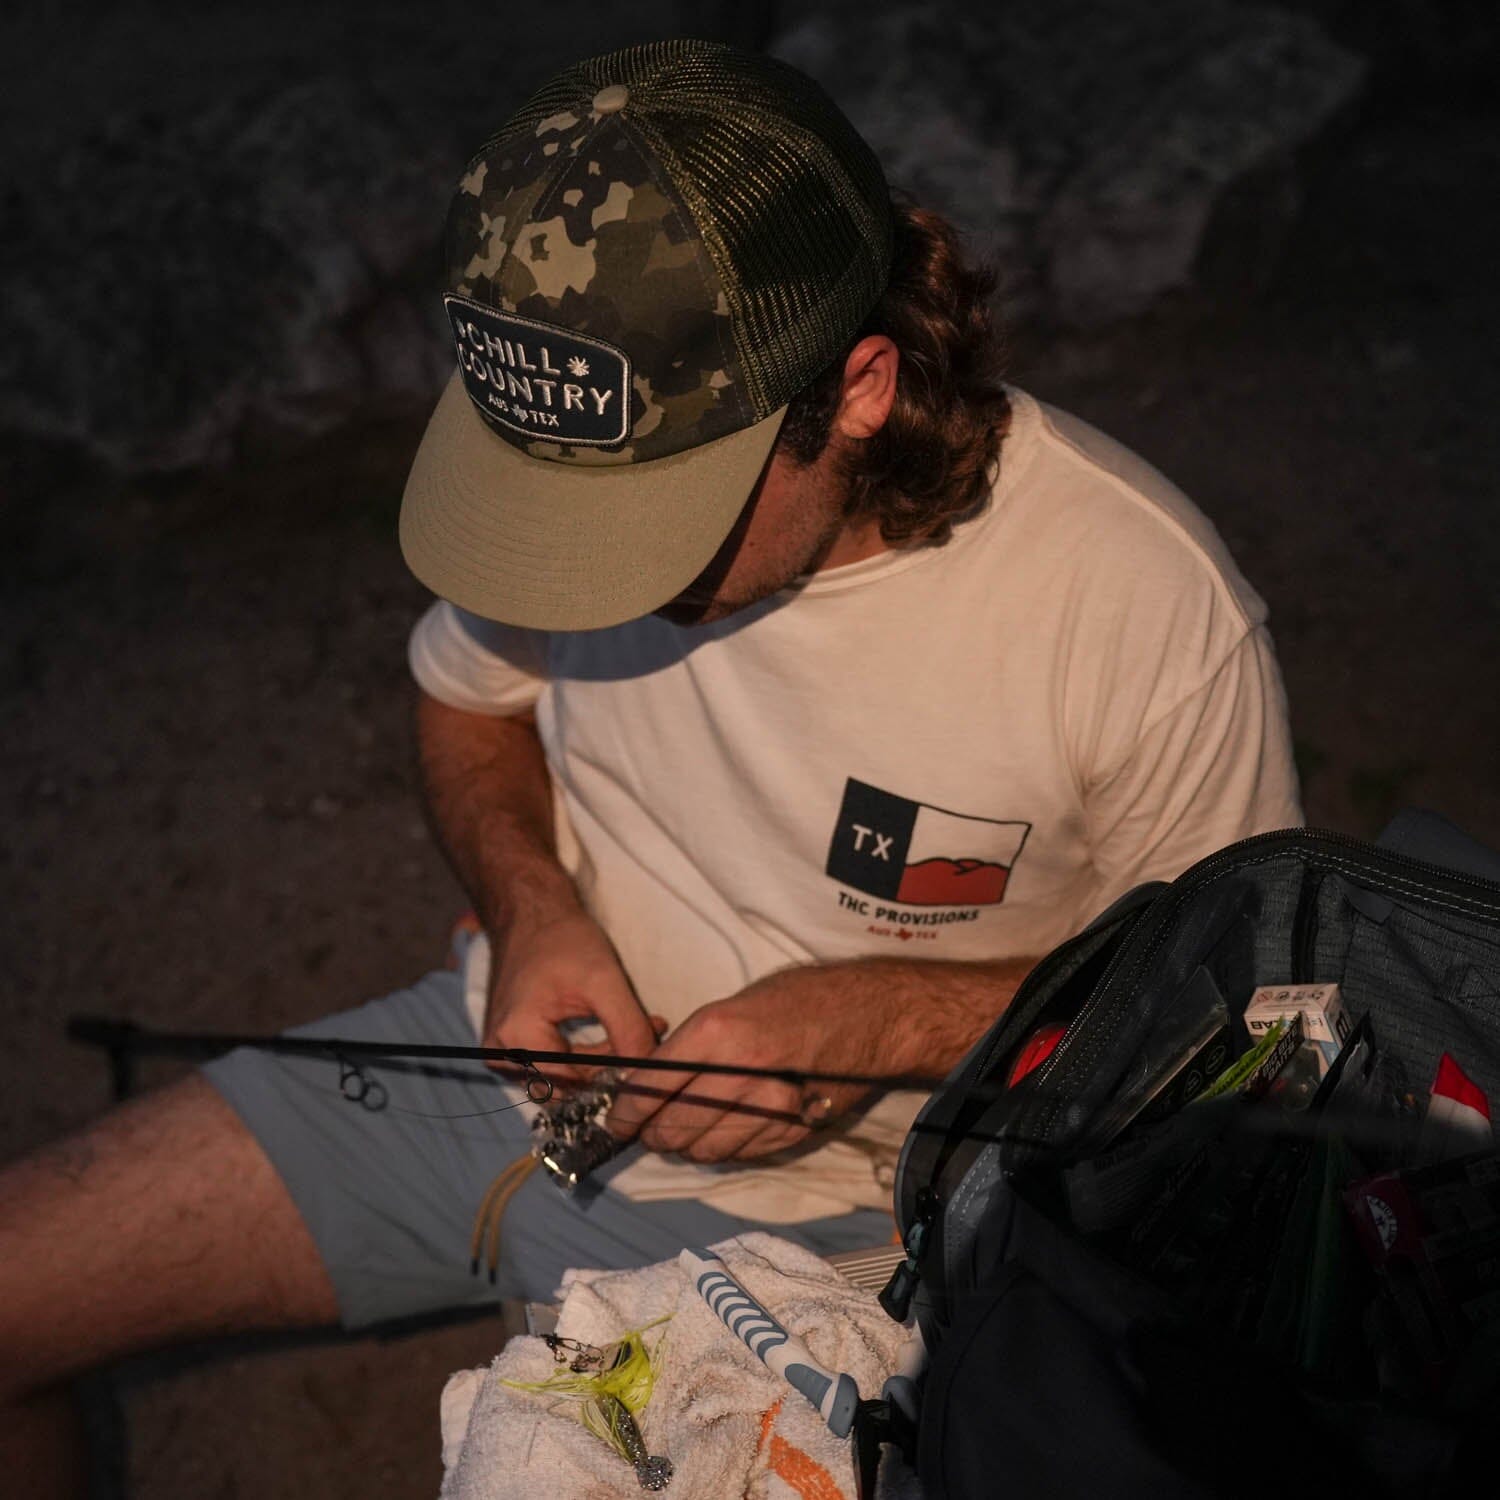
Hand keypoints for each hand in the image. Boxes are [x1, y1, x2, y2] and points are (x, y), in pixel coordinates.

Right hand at [485, 908, 660, 1088]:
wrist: (532, 916)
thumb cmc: (562, 940)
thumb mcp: (604, 980)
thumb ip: (628, 1029)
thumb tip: (649, 1071)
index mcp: (517, 1038)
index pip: (574, 1084)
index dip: (614, 1073)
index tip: (648, 1047)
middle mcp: (501, 1054)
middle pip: (567, 1086)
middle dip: (610, 1064)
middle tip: (646, 1034)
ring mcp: (503, 1053)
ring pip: (564, 1079)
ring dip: (601, 1059)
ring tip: (633, 1027)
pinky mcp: (511, 1048)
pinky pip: (554, 1067)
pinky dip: (584, 1054)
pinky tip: (611, 1031)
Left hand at [606, 969, 873, 1163]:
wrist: (870, 1014)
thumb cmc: (799, 999)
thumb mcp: (734, 1006)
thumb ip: (693, 1045)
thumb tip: (650, 1082)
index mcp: (717, 1033)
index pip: (651, 1089)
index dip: (625, 1112)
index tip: (616, 1119)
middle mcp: (740, 1074)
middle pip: (671, 1128)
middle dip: (651, 1133)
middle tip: (645, 1127)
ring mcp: (768, 1108)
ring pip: (702, 1150)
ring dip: (685, 1146)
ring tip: (685, 1128)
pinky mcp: (790, 1132)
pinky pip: (737, 1155)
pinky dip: (721, 1149)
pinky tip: (723, 1129)